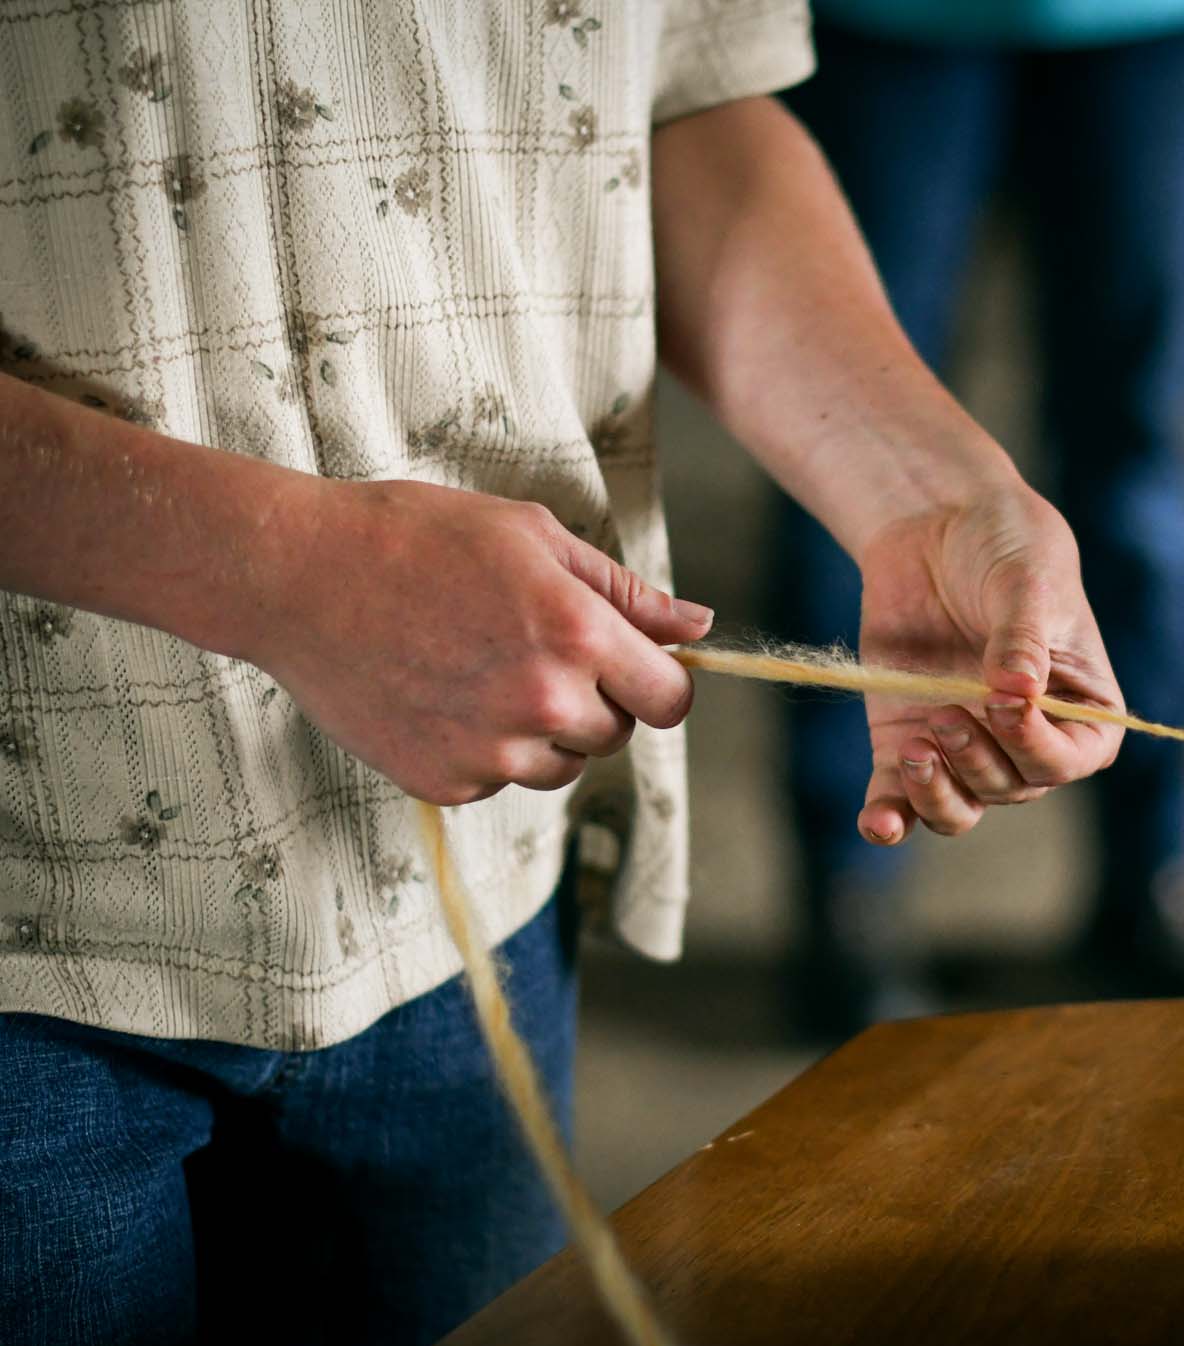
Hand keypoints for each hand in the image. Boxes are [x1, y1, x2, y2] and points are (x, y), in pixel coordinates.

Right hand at [246, 479, 710, 804]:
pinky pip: (500, 780)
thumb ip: (626, 593)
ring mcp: (492, 752)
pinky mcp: (445, 782)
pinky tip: (440, 693)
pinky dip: (484, 749)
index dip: (659, 684)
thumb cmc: (417, 536)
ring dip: (543, 731)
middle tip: (531, 648)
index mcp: (579, 636)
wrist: (295, 575)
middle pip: (616, 734)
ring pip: (561, 766)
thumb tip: (700, 627)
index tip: (635, 668)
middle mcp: (545, 703)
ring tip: (481, 667)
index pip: (671, 701)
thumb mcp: (534, 537)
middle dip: (595, 699)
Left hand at [853, 479, 1122, 842]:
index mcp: (1080, 709)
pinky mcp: (909, 740)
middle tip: (946, 713)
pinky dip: (890, 818)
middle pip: (1011, 787)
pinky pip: (900, 798)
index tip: (1001, 704)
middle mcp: (1027, 739)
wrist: (939, 526)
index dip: (1035, 747)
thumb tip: (1017, 693)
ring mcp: (967, 745)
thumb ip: (1021, 638)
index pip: (1069, 760)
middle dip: (978, 760)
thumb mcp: (1026, 583)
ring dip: (936, 795)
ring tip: (915, 749)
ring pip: (959, 808)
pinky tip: (879, 823)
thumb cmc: (1007, 548)